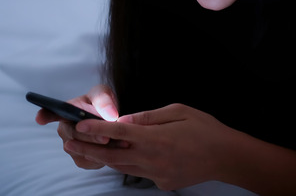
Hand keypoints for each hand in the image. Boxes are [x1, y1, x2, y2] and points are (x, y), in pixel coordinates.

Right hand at [34, 85, 119, 169]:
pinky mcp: (80, 159)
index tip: (40, 118)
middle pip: (73, 135)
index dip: (44, 115)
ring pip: (82, 151)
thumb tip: (109, 114)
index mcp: (64, 111)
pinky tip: (117, 151)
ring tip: (121, 143)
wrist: (111, 122)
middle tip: (106, 138)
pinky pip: (90, 161)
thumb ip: (104, 100)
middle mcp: (64, 130)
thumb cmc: (101, 103)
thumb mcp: (103, 94)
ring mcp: (70, 146)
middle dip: (90, 137)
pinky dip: (104, 158)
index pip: (50, 113)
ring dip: (100, 149)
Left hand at [66, 103, 234, 190]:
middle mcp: (153, 159)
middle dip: (88, 150)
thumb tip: (124, 119)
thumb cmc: (205, 129)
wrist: (227, 157)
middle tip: (68, 145)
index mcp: (155, 138)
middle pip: (112, 156)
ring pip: (122, 167)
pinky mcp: (163, 183)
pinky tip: (122, 155)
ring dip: (103, 159)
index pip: (118, 132)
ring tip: (85, 150)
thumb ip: (148, 116)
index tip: (78, 125)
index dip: (95, 129)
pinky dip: (128, 163)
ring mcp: (157, 175)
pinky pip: (139, 172)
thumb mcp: (178, 111)